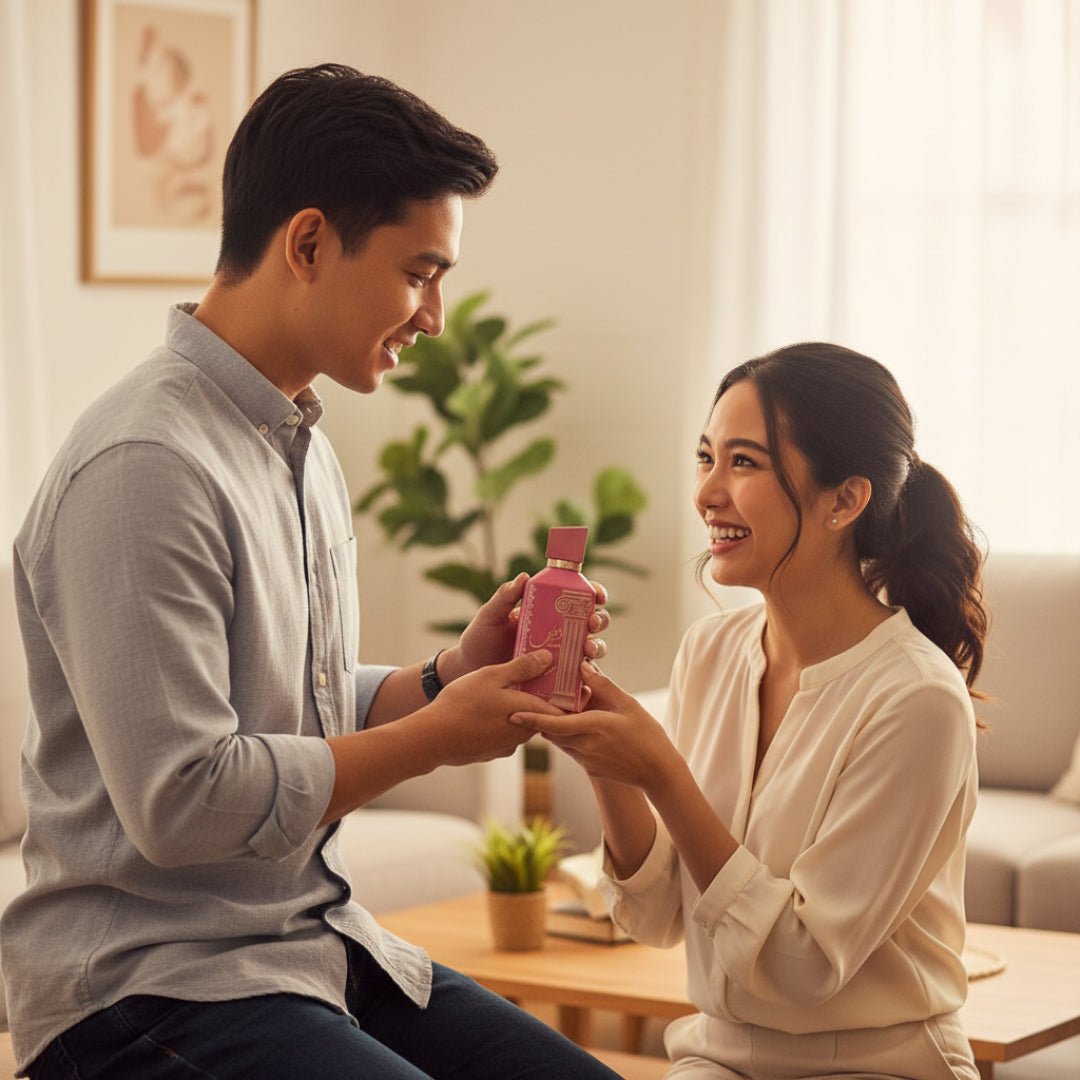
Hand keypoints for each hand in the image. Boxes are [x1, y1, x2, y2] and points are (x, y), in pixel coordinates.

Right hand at [431, 649, 563, 765]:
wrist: (432, 738)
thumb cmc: (463, 703)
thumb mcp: (492, 675)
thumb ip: (522, 667)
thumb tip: (548, 658)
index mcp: (530, 713)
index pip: (562, 709)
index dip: (567, 695)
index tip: (566, 680)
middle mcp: (523, 734)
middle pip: (540, 714)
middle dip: (538, 698)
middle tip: (531, 677)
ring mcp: (506, 745)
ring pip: (520, 724)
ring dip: (517, 709)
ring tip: (504, 691)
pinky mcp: (491, 751)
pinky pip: (503, 734)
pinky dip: (500, 722)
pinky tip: (485, 710)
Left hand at [442, 574, 610, 680]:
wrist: (472, 670)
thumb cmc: (482, 637)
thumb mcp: (491, 615)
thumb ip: (505, 596)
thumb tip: (523, 576)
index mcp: (549, 609)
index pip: (580, 596)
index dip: (595, 592)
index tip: (597, 595)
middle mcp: (561, 631)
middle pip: (593, 622)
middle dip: (599, 620)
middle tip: (592, 623)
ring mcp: (561, 656)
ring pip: (591, 650)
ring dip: (597, 648)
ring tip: (587, 650)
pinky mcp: (558, 680)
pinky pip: (578, 681)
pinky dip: (586, 682)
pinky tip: (584, 683)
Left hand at [510, 661, 678, 792]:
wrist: (658, 773)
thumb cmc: (647, 735)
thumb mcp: (628, 705)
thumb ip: (604, 686)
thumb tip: (583, 666)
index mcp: (592, 728)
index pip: (552, 724)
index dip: (531, 718)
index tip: (513, 712)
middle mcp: (584, 746)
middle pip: (550, 732)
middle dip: (539, 719)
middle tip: (528, 702)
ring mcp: (585, 760)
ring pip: (559, 741)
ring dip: (553, 728)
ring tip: (548, 711)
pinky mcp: (590, 768)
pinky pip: (570, 749)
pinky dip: (566, 737)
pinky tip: (574, 725)